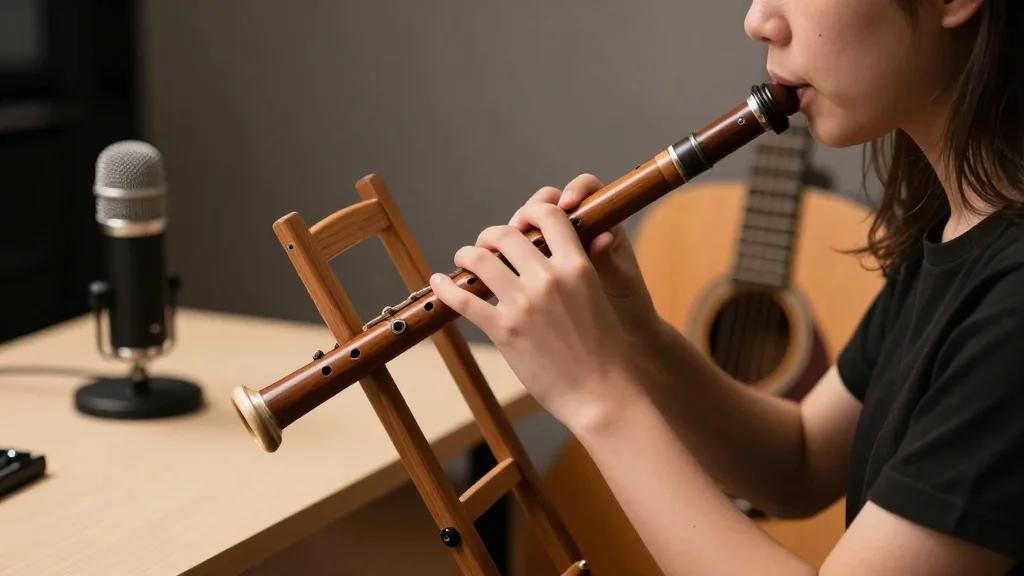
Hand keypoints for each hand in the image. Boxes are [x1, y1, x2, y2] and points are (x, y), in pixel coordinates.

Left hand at [429, 198, 643, 429]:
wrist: (602, 393)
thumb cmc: (605, 351)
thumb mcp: (599, 297)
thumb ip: (581, 269)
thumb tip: (587, 243)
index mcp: (577, 267)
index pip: (549, 216)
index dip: (530, 211)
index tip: (520, 222)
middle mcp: (548, 278)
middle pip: (507, 234)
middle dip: (491, 235)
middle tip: (485, 244)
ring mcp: (524, 304)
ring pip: (480, 259)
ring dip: (467, 254)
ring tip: (463, 259)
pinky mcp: (504, 330)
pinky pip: (464, 299)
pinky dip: (447, 288)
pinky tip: (439, 282)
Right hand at [509, 174, 661, 341]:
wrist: (618, 336)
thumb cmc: (626, 305)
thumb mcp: (619, 282)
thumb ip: (609, 259)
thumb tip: (603, 237)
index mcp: (602, 222)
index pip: (586, 189)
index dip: (575, 190)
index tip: (568, 204)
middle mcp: (576, 228)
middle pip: (548, 203)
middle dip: (531, 210)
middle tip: (520, 225)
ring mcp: (554, 247)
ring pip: (528, 225)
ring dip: (514, 231)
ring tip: (503, 246)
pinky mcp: (537, 266)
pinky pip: (519, 251)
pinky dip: (507, 254)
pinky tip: (498, 266)